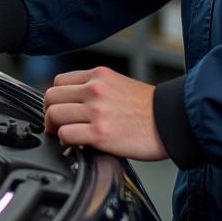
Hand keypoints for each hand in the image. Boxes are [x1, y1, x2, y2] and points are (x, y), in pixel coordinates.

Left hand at [43, 66, 168, 160]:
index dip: (56, 99)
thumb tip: (74, 103)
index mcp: (98, 75)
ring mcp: (96, 111)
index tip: (60, 110)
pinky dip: (66, 141)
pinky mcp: (100, 133)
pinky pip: (66, 135)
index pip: (59, 82)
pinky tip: (76, 145)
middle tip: (56, 126)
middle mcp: (94, 89)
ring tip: (65, 136)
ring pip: (54, 114)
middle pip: (51, 97)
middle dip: (50, 113)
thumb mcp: (118, 84)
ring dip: (55, 128)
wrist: (171, 121)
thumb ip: (95, 88)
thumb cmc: (149, 108)